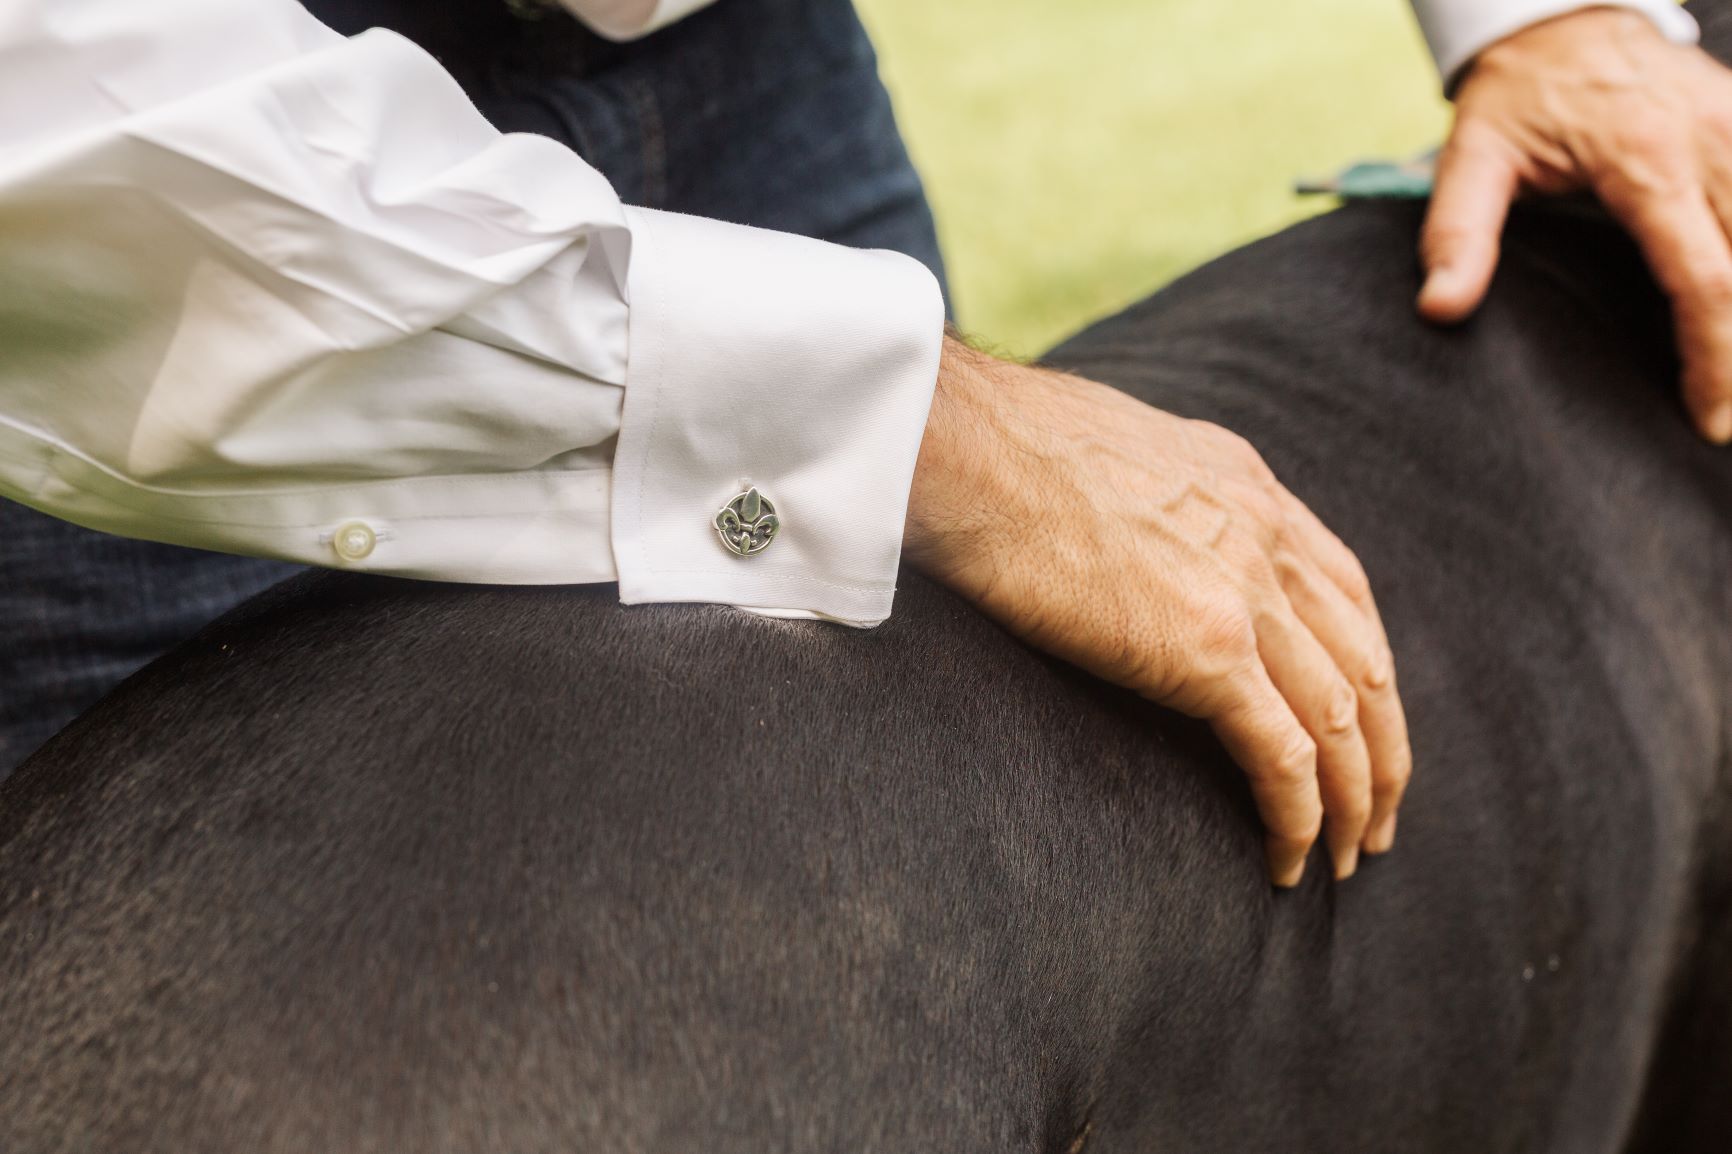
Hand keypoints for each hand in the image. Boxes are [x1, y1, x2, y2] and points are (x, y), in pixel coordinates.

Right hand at [904, 337, 1412, 885]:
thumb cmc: (997, 443)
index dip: (1366, 669)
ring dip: (1354, 800)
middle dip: (1383, 751)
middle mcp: (1267, 536)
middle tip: (1376, 818)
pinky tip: (1288, 862)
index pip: (1344, 592)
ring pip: (1342, 720)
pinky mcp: (1205, 650)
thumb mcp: (1109, 447)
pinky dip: (1298, 818)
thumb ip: (1149, 495)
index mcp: (1247, 487)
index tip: (1363, 725)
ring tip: (1347, 860)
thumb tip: (1121, 529)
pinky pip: (1284, 755)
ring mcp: (1244, 593)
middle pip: (1366, 663)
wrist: (967, 446)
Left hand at [1420, 8, 1731, 443]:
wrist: (1564, 18)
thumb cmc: (1519, 95)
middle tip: (1722, 423)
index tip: (1707, 418)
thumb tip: (1440, 309)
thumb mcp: (1470, 158)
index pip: (1703, 278)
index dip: (1714, 356)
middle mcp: (1713, 144)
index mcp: (1647, 162)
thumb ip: (1456, 234)